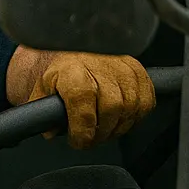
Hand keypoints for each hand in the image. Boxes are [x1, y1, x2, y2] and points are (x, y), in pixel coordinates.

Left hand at [29, 53, 155, 148]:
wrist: (74, 48)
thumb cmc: (61, 70)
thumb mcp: (43, 88)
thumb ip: (43, 111)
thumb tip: (50, 131)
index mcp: (73, 70)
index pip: (83, 105)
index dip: (83, 131)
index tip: (79, 140)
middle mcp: (100, 65)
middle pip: (112, 109)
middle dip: (102, 132)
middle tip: (91, 138)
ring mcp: (123, 66)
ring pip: (131, 108)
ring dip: (118, 127)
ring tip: (103, 128)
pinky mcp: (139, 71)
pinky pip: (145, 103)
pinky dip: (134, 116)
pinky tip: (119, 117)